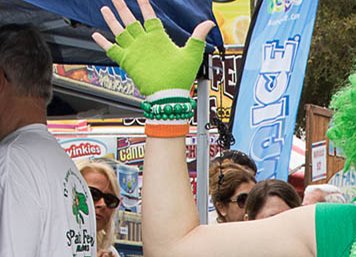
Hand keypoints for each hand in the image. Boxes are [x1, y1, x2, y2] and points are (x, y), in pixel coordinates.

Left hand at [92, 0, 214, 95]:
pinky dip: (103, 42)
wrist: (167, 97)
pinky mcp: (126, 62)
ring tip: (105, 8)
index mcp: (158, 38)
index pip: (149, 15)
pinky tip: (95, 35)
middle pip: (129, 19)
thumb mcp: (192, 56)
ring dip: (111, 19)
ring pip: (118, 31)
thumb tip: (208, 23)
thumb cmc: (180, 78)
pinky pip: (111, 50)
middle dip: (122, 6)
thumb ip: (198, 37)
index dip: (143, 3)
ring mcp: (133, 51)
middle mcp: (143, 41)